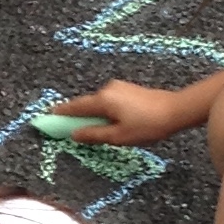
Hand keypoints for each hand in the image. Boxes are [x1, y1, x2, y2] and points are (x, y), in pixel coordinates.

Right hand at [46, 79, 192, 144]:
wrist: (177, 110)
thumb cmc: (147, 125)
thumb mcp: (118, 136)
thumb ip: (93, 134)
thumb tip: (74, 133)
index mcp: (102, 100)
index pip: (74, 107)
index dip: (60, 113)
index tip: (46, 116)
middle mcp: (108, 89)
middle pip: (86, 104)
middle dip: (78, 116)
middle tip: (71, 129)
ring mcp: (119, 87)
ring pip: (99, 103)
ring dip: (94, 115)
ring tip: (96, 130)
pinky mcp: (129, 90)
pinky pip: (109, 101)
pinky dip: (105, 111)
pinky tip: (111, 122)